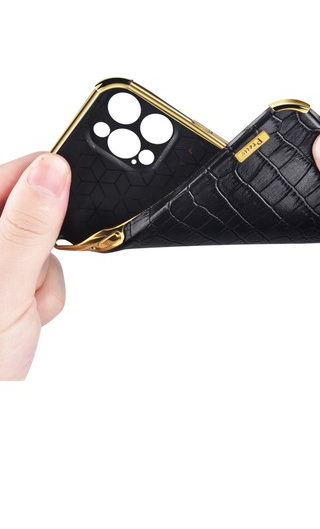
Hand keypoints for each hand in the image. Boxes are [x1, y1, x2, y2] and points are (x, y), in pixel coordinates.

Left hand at [0, 153, 70, 379]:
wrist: (2, 402)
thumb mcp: (4, 286)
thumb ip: (27, 226)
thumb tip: (52, 171)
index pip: (18, 173)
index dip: (48, 191)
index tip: (58, 224)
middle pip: (37, 211)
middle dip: (46, 247)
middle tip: (30, 278)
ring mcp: (0, 261)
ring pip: (44, 246)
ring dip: (44, 278)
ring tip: (23, 308)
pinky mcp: (9, 280)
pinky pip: (44, 271)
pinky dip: (43, 295)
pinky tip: (25, 315)